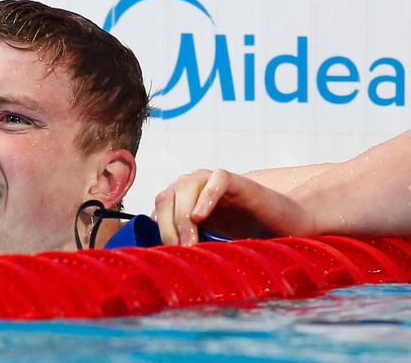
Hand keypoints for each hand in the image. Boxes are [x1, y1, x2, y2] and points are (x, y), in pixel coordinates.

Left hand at [152, 169, 309, 245]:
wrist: (284, 225)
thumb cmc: (244, 234)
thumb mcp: (209, 243)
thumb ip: (187, 244)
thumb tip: (162, 264)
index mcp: (184, 199)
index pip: (159, 208)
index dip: (160, 230)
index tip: (169, 256)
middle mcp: (195, 186)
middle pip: (167, 196)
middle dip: (169, 225)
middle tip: (182, 250)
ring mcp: (214, 181)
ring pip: (187, 185)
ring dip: (183, 214)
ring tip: (192, 240)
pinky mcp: (238, 181)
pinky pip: (218, 179)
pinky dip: (207, 195)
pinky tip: (201, 216)